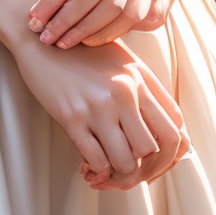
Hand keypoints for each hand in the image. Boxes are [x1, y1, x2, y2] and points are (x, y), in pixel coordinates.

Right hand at [3, 0, 190, 188]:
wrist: (40, 38)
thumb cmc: (80, 52)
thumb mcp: (120, 62)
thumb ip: (143, 90)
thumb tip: (159, 131)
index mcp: (140, 78)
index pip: (175, 127)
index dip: (171, 154)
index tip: (156, 162)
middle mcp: (125, 91)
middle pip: (155, 149)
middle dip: (146, 170)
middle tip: (131, 174)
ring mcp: (99, 105)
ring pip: (127, 161)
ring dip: (120, 176)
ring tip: (109, 174)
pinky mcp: (71, 116)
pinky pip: (96, 159)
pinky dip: (97, 171)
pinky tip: (89, 167)